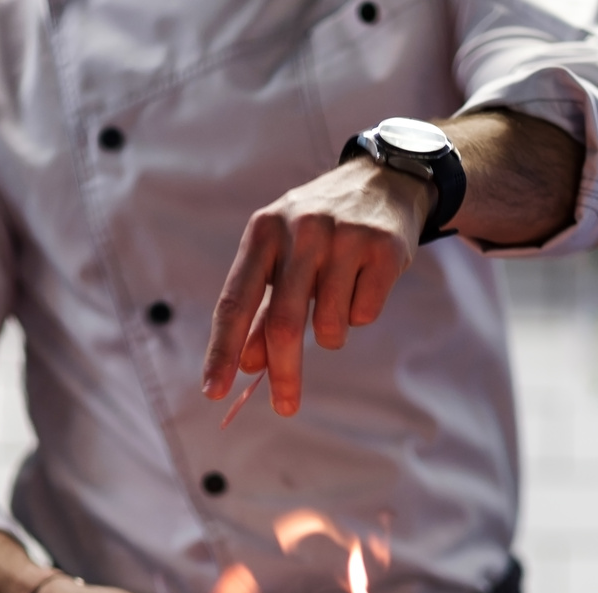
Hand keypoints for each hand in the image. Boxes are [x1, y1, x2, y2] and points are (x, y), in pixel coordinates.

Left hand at [202, 156, 432, 416]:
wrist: (384, 180)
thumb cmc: (320, 230)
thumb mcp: (282, 257)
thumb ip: (263, 310)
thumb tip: (248, 365)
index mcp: (263, 232)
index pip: (235, 301)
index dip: (222, 350)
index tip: (213, 390)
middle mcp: (300, 230)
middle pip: (285, 324)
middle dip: (284, 373)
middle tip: (285, 406)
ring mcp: (344, 237)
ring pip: (330, 326)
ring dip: (332, 332)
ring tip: (338, 296)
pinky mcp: (383, 249)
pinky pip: (364, 315)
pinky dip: (361, 313)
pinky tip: (364, 280)